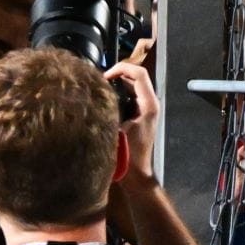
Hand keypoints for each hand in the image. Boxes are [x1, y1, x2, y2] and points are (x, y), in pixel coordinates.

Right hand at [106, 60, 159, 187]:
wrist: (137, 175)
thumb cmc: (129, 156)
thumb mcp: (116, 131)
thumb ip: (110, 111)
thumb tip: (94, 97)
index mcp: (148, 104)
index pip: (139, 73)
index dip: (121, 68)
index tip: (105, 75)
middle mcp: (150, 104)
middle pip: (136, 77)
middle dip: (119, 73)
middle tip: (100, 80)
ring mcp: (146, 110)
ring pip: (133, 86)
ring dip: (118, 82)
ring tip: (100, 87)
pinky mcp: (140, 116)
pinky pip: (131, 96)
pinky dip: (119, 92)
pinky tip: (105, 99)